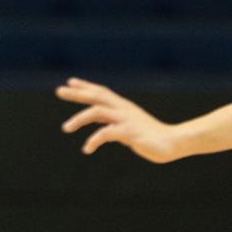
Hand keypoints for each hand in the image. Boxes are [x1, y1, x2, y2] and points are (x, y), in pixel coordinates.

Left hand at [57, 77, 178, 159]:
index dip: (86, 86)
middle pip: (97, 96)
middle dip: (77, 93)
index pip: (101, 92)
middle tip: (59, 90)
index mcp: (123, 107)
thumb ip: (116, 125)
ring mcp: (126, 119)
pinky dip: (93, 140)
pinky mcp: (129, 132)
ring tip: (65, 128)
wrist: (172, 143)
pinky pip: (106, 133)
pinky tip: (87, 149)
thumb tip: (104, 129)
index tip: (70, 82)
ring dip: (79, 118)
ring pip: (97, 111)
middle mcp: (123, 109)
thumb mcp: (130, 127)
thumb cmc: (151, 137)